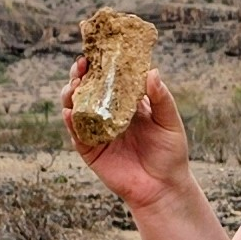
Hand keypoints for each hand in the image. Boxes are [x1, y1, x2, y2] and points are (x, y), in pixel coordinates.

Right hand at [59, 57, 193, 213]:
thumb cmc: (170, 153)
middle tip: (81, 66)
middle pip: (87, 91)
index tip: (95, 52)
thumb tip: (152, 71)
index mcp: (127, 104)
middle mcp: (109, 115)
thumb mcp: (169, 122)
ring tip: (73, 86)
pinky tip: (69, 112)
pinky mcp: (90, 151)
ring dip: (71, 96)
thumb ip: (161, 98)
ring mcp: (97, 132)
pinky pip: (76, 134)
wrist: (164, 187)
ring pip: (76, 109)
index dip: (100, 66)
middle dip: (80, 77)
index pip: (109, 80)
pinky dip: (71, 122)